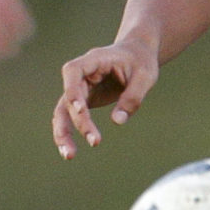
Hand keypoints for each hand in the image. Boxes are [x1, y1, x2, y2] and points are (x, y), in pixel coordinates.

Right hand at [52, 39, 159, 157]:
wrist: (137, 54)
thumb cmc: (141, 61)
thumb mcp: (145, 76)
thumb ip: (133, 96)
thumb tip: (118, 121)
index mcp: (94, 60)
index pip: (73, 72)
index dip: (73, 90)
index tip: (80, 109)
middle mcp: (81, 74)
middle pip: (69, 97)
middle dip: (77, 121)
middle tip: (94, 142)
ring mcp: (79, 88)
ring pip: (63, 110)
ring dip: (64, 132)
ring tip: (69, 155)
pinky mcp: (84, 100)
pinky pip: (71, 117)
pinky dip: (70, 132)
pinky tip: (69, 151)